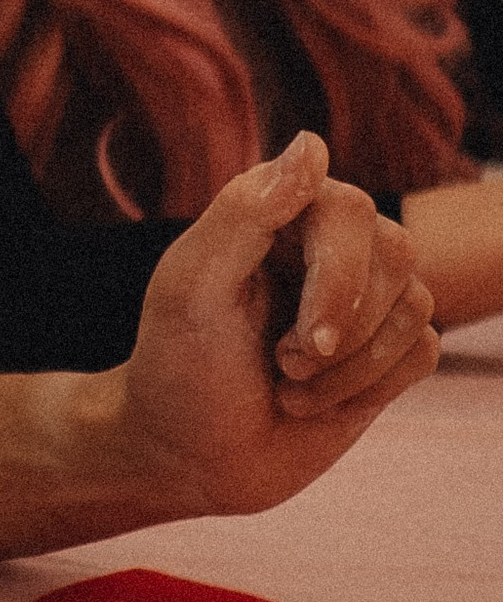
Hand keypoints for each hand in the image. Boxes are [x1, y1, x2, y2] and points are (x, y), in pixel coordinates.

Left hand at [110, 132, 436, 520]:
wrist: (190, 456)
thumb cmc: (178, 364)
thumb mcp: (190, 288)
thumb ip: (244, 212)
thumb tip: (313, 144)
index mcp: (278, 209)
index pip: (346, 208)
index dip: (334, 273)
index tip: (300, 336)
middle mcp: (329, 241)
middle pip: (395, 250)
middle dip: (341, 323)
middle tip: (284, 362)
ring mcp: (364, 295)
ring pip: (415, 303)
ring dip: (349, 366)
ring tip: (288, 383)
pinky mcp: (388, 348)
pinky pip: (423, 349)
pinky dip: (371, 387)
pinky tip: (315, 401)